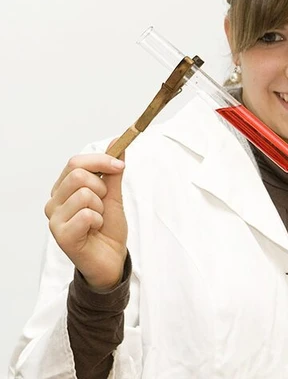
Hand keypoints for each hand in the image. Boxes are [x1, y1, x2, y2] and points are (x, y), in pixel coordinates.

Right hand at [45, 152, 127, 291]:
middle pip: (78, 175)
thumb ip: (113, 171)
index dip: (101, 160)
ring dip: (101, 207)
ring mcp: (54, 219)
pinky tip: (94, 231)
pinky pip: (86, 215)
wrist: (111, 258)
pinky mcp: (60, 235)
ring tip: (98, 220)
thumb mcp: (114, 195)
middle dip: (102, 188)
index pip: (75, 162)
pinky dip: (99, 221)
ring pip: (84, 194)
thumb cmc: (108, 228)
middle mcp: (54, 202)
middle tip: (104, 205)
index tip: (120, 165)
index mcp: (64, 189)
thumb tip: (118, 142)